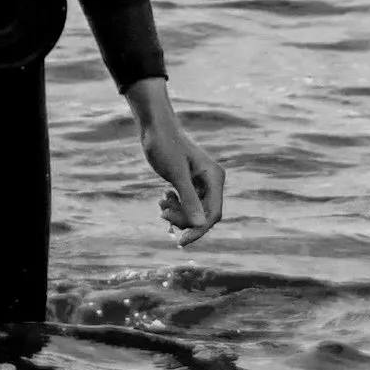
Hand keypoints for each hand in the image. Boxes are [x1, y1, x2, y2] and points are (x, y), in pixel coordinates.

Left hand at [124, 78, 225, 246]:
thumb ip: (188, 199)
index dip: (199, 230)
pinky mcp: (191, 182)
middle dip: (184, 219)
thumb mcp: (176, 175)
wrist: (155, 128)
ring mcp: (202, 181)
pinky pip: (187, 203)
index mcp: (214, 177)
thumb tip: (198, 225)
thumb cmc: (165, 146)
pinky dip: (175, 205)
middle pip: (203, 214)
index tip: (182, 241)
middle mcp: (212, 180)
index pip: (213, 213)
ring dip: (177, 212)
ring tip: (161, 204)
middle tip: (163, 215)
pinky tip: (163, 198)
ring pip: (194, 210)